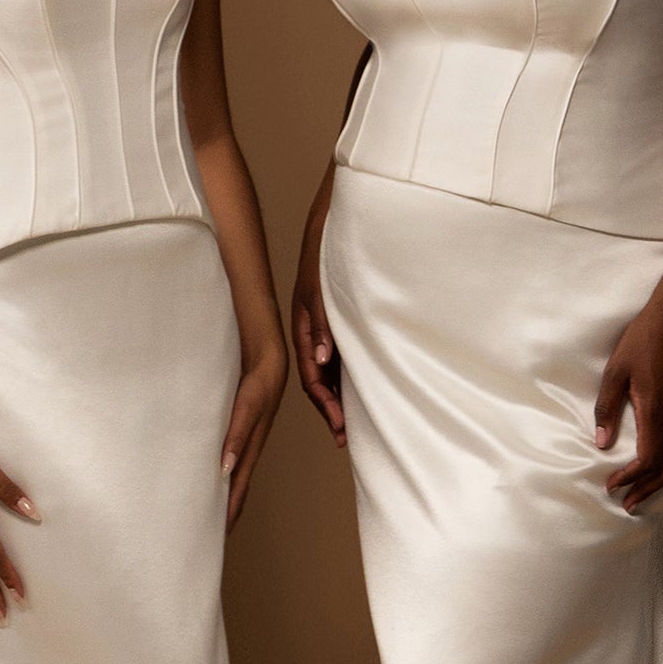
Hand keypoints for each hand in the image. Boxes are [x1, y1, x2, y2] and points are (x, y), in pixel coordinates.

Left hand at [220, 344, 287, 527]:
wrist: (267, 355)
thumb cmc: (261, 379)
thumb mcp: (248, 406)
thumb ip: (237, 434)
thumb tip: (225, 468)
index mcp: (251, 446)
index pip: (238, 487)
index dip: (230, 510)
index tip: (219, 533)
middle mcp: (248, 445)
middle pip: (236, 485)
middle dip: (226, 508)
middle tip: (210, 530)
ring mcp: (244, 436)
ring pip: (232, 471)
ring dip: (222, 490)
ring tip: (208, 507)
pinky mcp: (238, 425)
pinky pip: (228, 453)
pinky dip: (220, 467)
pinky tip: (210, 468)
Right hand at [292, 231, 345, 446]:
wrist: (331, 227)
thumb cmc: (324, 256)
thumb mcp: (320, 291)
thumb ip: (322, 325)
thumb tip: (323, 361)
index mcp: (303, 329)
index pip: (311, 376)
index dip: (325, 403)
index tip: (339, 425)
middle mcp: (313, 334)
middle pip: (318, 381)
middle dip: (330, 409)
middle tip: (345, 436)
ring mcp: (325, 330)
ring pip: (329, 371)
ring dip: (339, 397)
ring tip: (352, 423)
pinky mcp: (338, 324)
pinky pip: (341, 357)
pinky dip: (347, 377)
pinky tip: (359, 389)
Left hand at [594, 297, 662, 512]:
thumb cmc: (641, 343)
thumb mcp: (614, 372)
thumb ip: (607, 409)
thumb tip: (601, 444)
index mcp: (656, 411)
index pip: (649, 460)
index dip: (631, 478)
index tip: (612, 485)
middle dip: (648, 489)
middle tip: (628, 502)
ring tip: (647, 490)